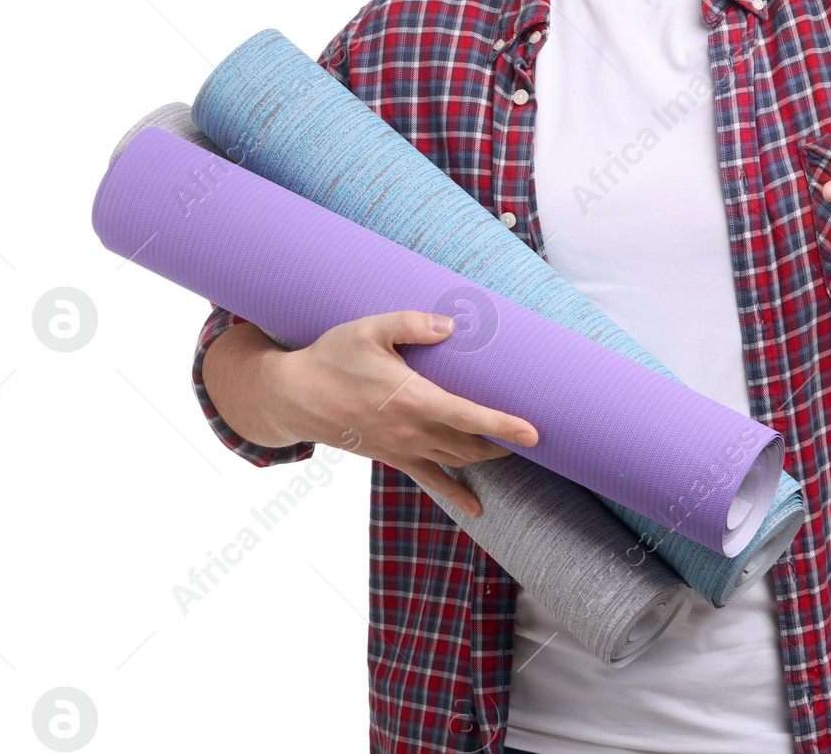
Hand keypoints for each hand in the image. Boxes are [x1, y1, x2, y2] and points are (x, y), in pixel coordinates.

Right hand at [268, 309, 538, 516]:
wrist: (294, 396)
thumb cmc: (332, 357)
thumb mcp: (369, 329)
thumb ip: (412, 323)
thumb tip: (450, 324)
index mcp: (411, 398)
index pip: (468, 416)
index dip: (504, 425)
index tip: (534, 433)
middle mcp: (411, 430)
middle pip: (472, 445)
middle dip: (505, 443)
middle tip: (536, 437)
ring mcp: (402, 448)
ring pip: (457, 461)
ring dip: (488, 459)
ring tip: (517, 452)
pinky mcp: (392, 457)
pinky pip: (430, 480)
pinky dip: (456, 494)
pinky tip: (476, 507)